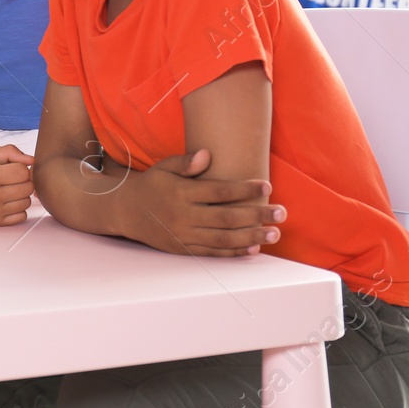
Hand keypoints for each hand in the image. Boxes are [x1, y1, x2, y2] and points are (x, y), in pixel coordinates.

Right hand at [0, 141, 34, 224]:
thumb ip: (7, 152)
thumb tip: (31, 159)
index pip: (23, 171)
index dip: (20, 166)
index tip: (11, 166)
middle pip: (27, 187)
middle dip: (22, 179)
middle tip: (10, 177)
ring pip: (26, 202)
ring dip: (21, 194)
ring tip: (7, 188)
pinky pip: (21, 216)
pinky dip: (18, 208)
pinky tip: (6, 201)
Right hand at [124, 149, 284, 257]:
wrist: (126, 211)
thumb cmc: (152, 185)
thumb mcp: (164, 168)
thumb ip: (186, 163)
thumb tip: (206, 154)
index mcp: (181, 193)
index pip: (219, 191)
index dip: (244, 189)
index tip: (266, 185)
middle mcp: (184, 216)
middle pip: (227, 217)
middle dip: (257, 215)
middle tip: (282, 213)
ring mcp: (184, 235)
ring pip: (223, 239)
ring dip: (251, 237)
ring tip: (274, 234)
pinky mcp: (183, 249)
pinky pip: (212, 253)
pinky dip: (233, 252)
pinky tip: (253, 248)